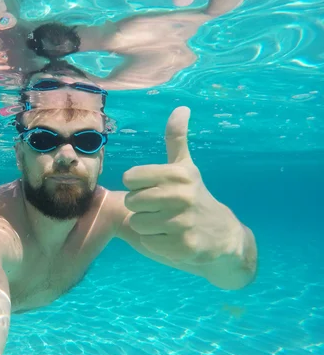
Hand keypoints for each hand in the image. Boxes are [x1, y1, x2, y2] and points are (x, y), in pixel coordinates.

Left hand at [123, 106, 241, 262]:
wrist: (223, 235)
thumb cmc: (195, 196)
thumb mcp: (186, 167)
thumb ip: (177, 138)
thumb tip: (181, 107)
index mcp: (178, 174)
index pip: (130, 177)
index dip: (137, 185)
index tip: (154, 188)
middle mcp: (181, 196)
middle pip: (131, 201)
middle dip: (141, 207)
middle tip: (161, 209)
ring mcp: (183, 222)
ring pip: (137, 223)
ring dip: (147, 226)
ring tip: (167, 224)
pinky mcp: (184, 247)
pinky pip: (148, 243)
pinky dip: (156, 243)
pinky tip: (173, 239)